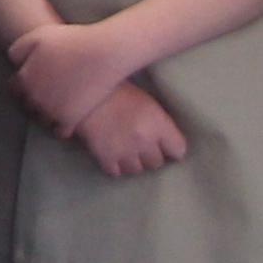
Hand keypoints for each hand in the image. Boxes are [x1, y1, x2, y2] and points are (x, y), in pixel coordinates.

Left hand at [5, 16, 134, 134]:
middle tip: (51, 95)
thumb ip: (19, 50)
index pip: (15, 90)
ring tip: (61, 106)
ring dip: (48, 116)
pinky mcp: (68, 120)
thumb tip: (14, 64)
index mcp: (24, 78)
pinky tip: (70, 117)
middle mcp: (33, 97)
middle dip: (35, 102)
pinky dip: (62, 127)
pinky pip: (59, 132)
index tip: (36, 84)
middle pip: (28, 107)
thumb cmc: (72, 41)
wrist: (103, 53)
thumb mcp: (39, 37)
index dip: (25, 87)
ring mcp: (50, 110)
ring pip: (42, 121)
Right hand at [73, 82, 189, 177]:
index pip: (178, 150)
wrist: (84, 93)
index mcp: (159, 124)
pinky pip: (116, 173)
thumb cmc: (116, 89)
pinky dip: (115, 166)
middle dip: (151, 155)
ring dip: (133, 162)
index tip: (167, 147)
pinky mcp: (105, 158)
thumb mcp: (145, 100)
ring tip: (126, 152)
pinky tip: (112, 156)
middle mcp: (145, 142)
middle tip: (143, 147)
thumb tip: (162, 138)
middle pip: (156, 163)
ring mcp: (125, 152)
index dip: (172, 149)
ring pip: (137, 170)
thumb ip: (157, 121)